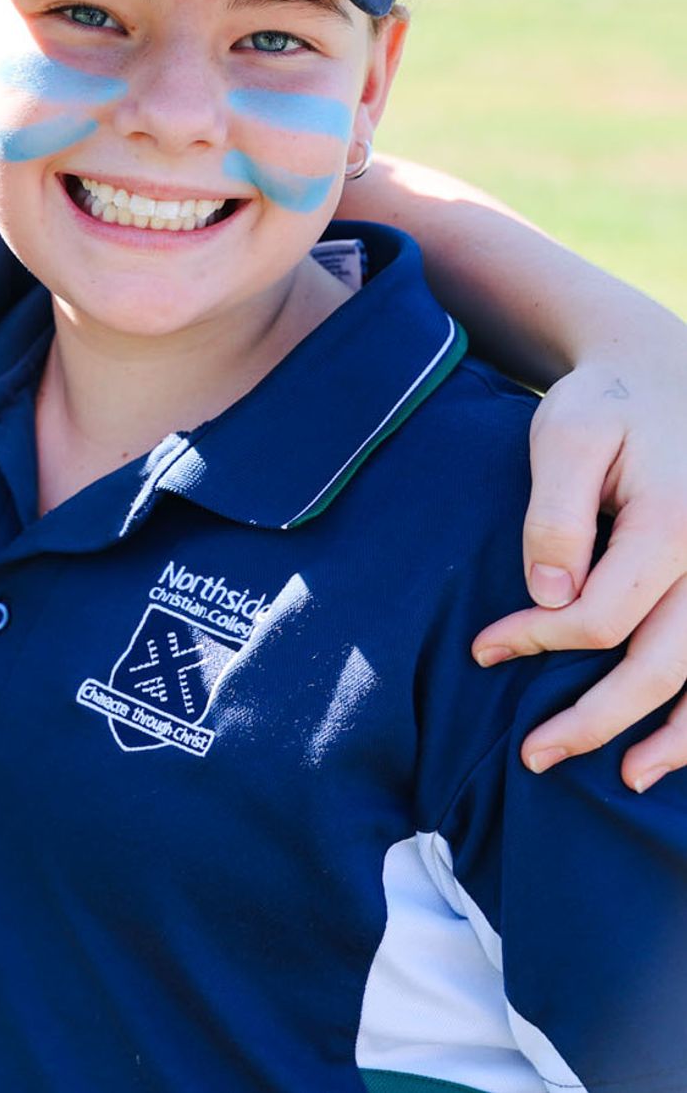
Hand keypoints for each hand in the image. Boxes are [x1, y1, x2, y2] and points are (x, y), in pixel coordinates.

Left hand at [475, 353, 686, 789]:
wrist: (668, 371)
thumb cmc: (608, 403)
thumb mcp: (568, 435)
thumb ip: (558, 515)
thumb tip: (547, 594)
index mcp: (676, 522)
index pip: (601, 613)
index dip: (538, 641)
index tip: (484, 651)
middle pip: (664, 662)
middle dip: (599, 717)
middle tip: (535, 755)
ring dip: (676, 736)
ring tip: (628, 780)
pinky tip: (676, 744)